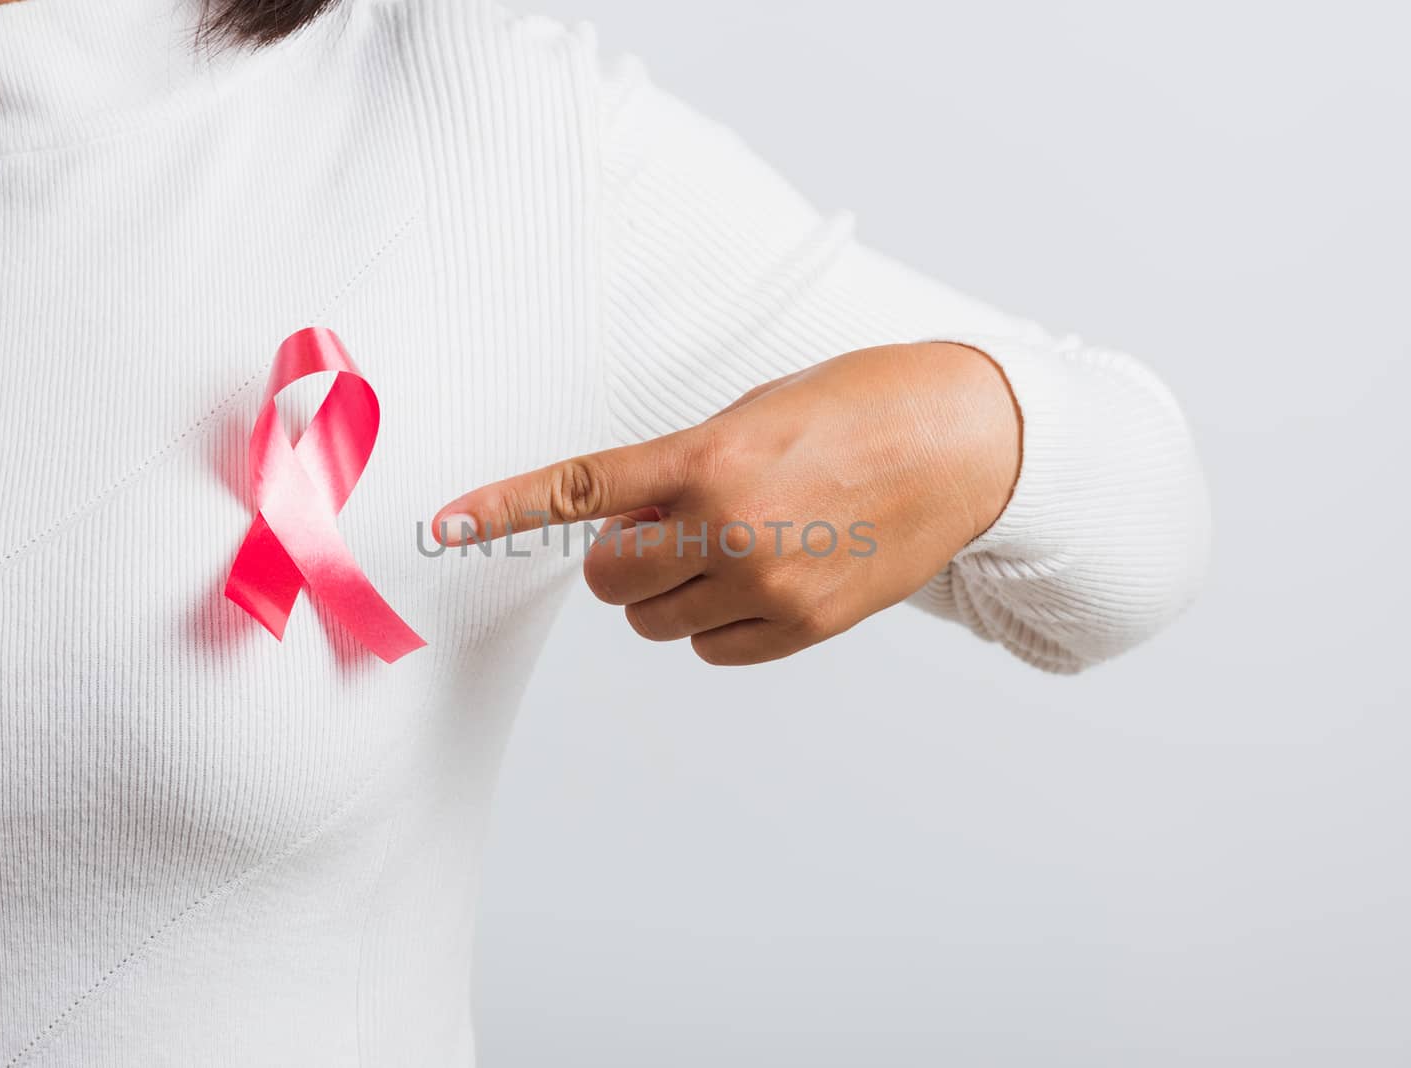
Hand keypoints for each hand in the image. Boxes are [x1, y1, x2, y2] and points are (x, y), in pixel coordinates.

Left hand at [431, 343, 1020, 664]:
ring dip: (668, 592)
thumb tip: (626, 523)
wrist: (965, 443)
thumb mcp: (754, 412)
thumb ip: (679, 468)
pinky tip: (762, 579)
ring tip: (731, 545)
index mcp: (709, 457)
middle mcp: (730, 529)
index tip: (445, 525)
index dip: (502, 510)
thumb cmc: (858, 407)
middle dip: (621, 560)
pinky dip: (716, 623)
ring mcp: (769, 588)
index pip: (579, 491)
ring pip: (655, 622)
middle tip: (666, 527)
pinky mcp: (804, 628)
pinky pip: (712, 650)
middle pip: (608, 582)